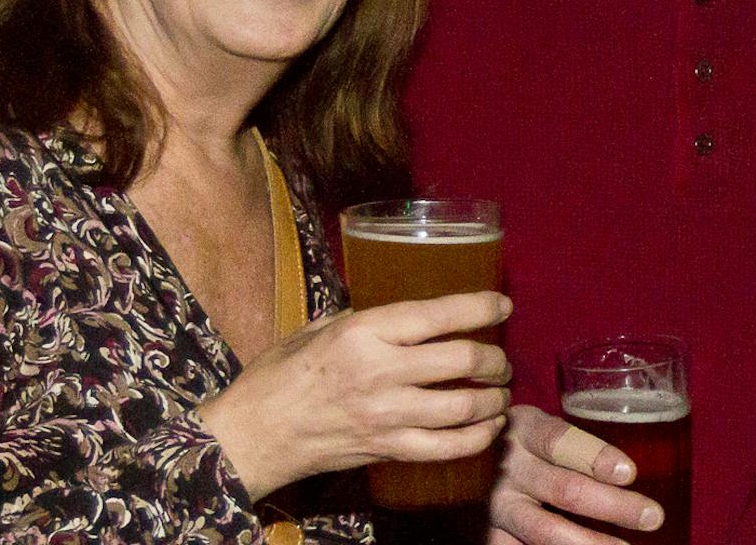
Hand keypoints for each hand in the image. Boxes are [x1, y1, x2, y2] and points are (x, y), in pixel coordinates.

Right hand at [197, 290, 512, 498]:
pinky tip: (488, 428)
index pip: (438, 315)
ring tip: (499, 393)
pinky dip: (477, 438)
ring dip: (493, 400)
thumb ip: (364, 318)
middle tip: (500, 360)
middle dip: (494, 359)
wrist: (253, 435)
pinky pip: (447, 448)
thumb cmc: (279, 376)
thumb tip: (405, 310)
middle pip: (462, 361)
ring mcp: (386, 416)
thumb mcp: (318, 328)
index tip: (502, 306)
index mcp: (363, 333)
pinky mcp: (387, 451)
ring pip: (463, 407)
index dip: (481, 308)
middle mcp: (380, 373)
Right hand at [486, 406, 663, 544]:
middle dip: (614, 506)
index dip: (596, 457)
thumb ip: (576, 447)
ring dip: (592, 543)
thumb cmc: (524, 446)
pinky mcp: (489, 535)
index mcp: (525, 430)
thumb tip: (633, 475)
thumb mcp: (541, 430)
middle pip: (565, 489)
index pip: (561, 441)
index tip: (630, 473)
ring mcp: (497, 506)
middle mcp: (509, 469)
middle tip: (653, 516)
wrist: (468, 465)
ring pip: (546, 531)